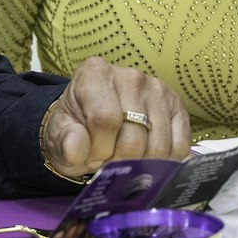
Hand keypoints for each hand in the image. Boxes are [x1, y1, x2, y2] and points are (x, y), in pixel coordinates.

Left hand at [41, 57, 191, 179]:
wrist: (92, 124)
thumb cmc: (75, 128)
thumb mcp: (59, 136)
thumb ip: (65, 142)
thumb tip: (76, 149)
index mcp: (95, 74)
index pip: (105, 119)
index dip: (98, 148)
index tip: (91, 155)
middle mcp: (131, 76)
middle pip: (135, 138)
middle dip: (118, 160)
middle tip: (107, 158)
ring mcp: (158, 89)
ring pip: (158, 146)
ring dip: (140, 163)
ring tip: (123, 155)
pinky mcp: (177, 106)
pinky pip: (179, 146)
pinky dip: (163, 161)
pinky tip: (146, 157)